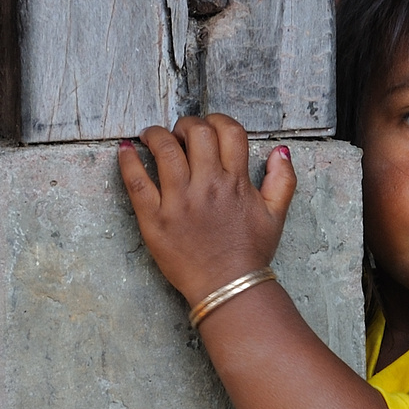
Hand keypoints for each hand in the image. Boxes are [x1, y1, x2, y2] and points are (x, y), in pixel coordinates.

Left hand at [119, 114, 295, 305]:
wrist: (228, 288)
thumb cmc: (249, 253)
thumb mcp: (275, 215)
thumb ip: (282, 179)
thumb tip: (280, 151)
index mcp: (236, 182)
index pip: (228, 131)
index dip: (216, 121)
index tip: (206, 127)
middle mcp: (208, 186)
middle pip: (196, 133)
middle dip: (186, 124)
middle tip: (178, 133)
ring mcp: (179, 201)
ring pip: (164, 149)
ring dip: (155, 134)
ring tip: (150, 136)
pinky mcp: (155, 219)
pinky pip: (136, 182)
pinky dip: (128, 162)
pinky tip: (125, 150)